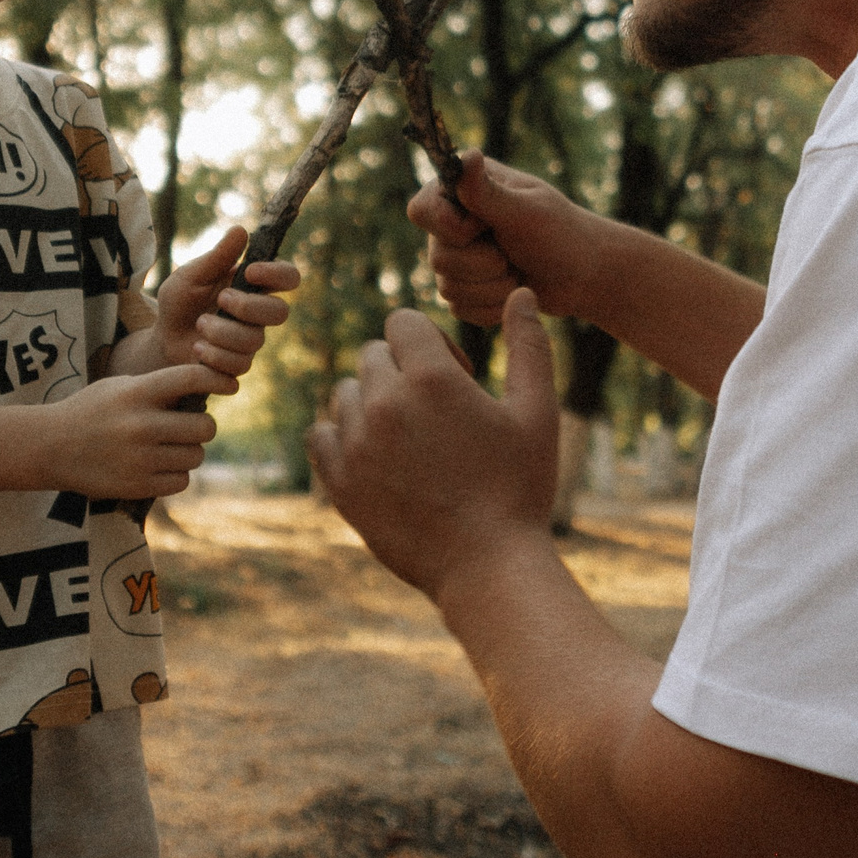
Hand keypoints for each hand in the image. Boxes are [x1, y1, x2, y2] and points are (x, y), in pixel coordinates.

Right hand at [41, 362, 225, 498]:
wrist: (49, 447)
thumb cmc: (92, 410)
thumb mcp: (120, 386)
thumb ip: (159, 386)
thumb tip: (209, 386)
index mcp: (137, 393)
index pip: (190, 378)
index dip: (217, 379)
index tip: (229, 385)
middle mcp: (141, 425)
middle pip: (205, 426)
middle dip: (202, 426)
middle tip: (189, 426)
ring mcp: (139, 458)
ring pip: (196, 456)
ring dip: (190, 451)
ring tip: (170, 447)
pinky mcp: (137, 486)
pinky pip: (181, 481)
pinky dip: (176, 474)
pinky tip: (159, 466)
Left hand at [152, 225, 298, 378]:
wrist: (162, 338)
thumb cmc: (179, 301)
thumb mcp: (190, 275)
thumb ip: (216, 257)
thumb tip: (240, 230)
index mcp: (253, 285)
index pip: (288, 277)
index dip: (278, 275)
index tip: (251, 272)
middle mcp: (258, 313)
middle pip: (280, 312)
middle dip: (248, 307)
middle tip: (221, 299)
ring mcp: (250, 340)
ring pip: (254, 340)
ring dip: (222, 331)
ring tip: (200, 325)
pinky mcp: (238, 364)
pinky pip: (239, 364)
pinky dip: (214, 355)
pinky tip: (198, 348)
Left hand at [310, 288, 557, 599]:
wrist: (489, 566)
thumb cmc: (521, 488)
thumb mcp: (537, 413)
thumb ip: (528, 345)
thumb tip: (520, 292)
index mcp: (433, 379)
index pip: (402, 322)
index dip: (429, 342)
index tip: (455, 375)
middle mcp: (386, 403)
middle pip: (372, 354)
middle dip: (402, 371)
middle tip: (437, 412)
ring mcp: (357, 444)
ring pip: (346, 393)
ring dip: (373, 403)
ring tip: (410, 438)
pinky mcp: (340, 483)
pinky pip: (320, 435)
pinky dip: (341, 437)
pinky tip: (375, 456)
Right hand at [408, 152, 604, 325]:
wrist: (582, 274)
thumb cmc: (559, 234)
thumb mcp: (526, 211)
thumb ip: (488, 192)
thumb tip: (466, 154)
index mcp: (461, 191)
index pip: (421, 210)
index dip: (450, 227)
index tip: (484, 228)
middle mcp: (452, 223)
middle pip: (437, 256)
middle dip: (484, 263)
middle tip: (513, 253)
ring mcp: (456, 258)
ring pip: (448, 287)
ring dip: (494, 287)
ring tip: (518, 271)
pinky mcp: (464, 290)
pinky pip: (460, 310)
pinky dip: (493, 306)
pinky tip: (515, 291)